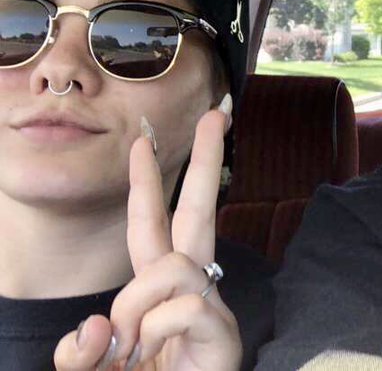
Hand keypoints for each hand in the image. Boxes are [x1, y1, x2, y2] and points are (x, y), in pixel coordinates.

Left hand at [53, 107, 241, 369]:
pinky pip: (180, 307)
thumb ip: (81, 352)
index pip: (149, 229)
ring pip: (171, 267)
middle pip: (198, 214)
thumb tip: (101, 324)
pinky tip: (158, 357)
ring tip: (134, 351)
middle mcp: (189, 292)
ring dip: (138, 306)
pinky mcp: (223, 334)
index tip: (145, 141)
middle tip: (219, 113)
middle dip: (207, 162)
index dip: (145, 186)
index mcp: (155, 295)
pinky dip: (155, 333)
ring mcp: (209, 311)